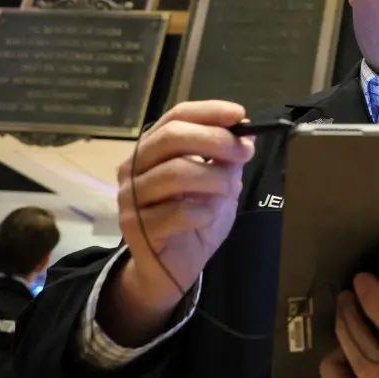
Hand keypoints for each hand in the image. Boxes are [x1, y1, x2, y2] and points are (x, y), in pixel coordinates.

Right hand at [101, 100, 254, 343]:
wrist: (175, 266)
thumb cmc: (195, 219)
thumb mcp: (219, 182)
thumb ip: (227, 157)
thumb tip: (247, 131)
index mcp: (153, 149)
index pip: (175, 116)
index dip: (208, 111)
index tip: (239, 114)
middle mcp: (134, 167)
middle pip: (172, 137)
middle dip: (215, 140)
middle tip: (244, 151)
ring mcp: (131, 196)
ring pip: (176, 173)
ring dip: (215, 178)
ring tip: (230, 190)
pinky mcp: (136, 226)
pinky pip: (178, 211)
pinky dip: (204, 211)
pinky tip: (207, 218)